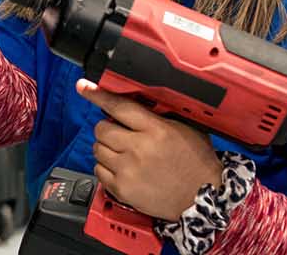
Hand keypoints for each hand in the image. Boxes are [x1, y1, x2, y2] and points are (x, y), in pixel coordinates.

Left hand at [79, 79, 224, 220]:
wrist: (202, 198)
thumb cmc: (196, 163)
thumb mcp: (186, 130)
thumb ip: (159, 116)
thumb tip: (132, 103)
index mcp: (156, 130)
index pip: (119, 107)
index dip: (99, 95)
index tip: (84, 87)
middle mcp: (139, 148)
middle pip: (101, 129)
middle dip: (108, 129)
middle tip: (121, 134)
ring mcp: (128, 170)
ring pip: (97, 149)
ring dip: (107, 149)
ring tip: (126, 155)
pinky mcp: (121, 188)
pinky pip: (98, 170)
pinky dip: (106, 168)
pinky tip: (124, 169)